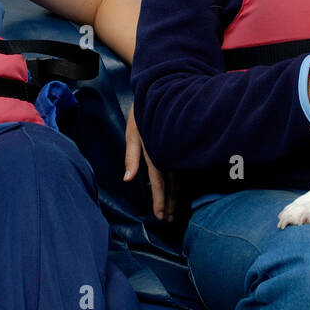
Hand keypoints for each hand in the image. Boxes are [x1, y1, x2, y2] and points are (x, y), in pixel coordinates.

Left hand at [123, 106, 174, 221]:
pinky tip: (180, 192)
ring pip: (179, 178)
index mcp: (155, 152)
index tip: (162, 217)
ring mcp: (177, 150)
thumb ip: (131, 157)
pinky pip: (182, 169)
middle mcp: (169, 154)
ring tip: (176, 212)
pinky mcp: (180, 146)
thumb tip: (127, 179)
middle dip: (171, 203)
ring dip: (177, 196)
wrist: (162, 88)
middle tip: (170, 220)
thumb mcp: (133, 132)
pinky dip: (181, 183)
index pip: (160, 182)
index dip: (161, 200)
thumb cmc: (143, 111)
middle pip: (172, 185)